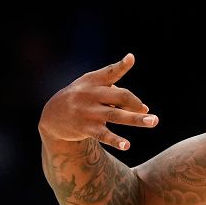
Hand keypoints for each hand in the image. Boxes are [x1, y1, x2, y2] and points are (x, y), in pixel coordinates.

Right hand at [39, 53, 157, 150]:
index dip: (121, 65)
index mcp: (94, 81)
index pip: (109, 72)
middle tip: (152, 115)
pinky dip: (115, 140)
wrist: (52, 116)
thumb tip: (140, 95)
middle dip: (136, 104)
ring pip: (115, 115)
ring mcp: (88, 111)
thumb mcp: (91, 84)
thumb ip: (114, 83)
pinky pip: (103, 134)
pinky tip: (126, 145)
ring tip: (153, 122)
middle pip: (119, 96)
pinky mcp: (85, 128)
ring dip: (135, 119)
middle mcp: (91, 94)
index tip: (130, 59)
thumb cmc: (81, 97)